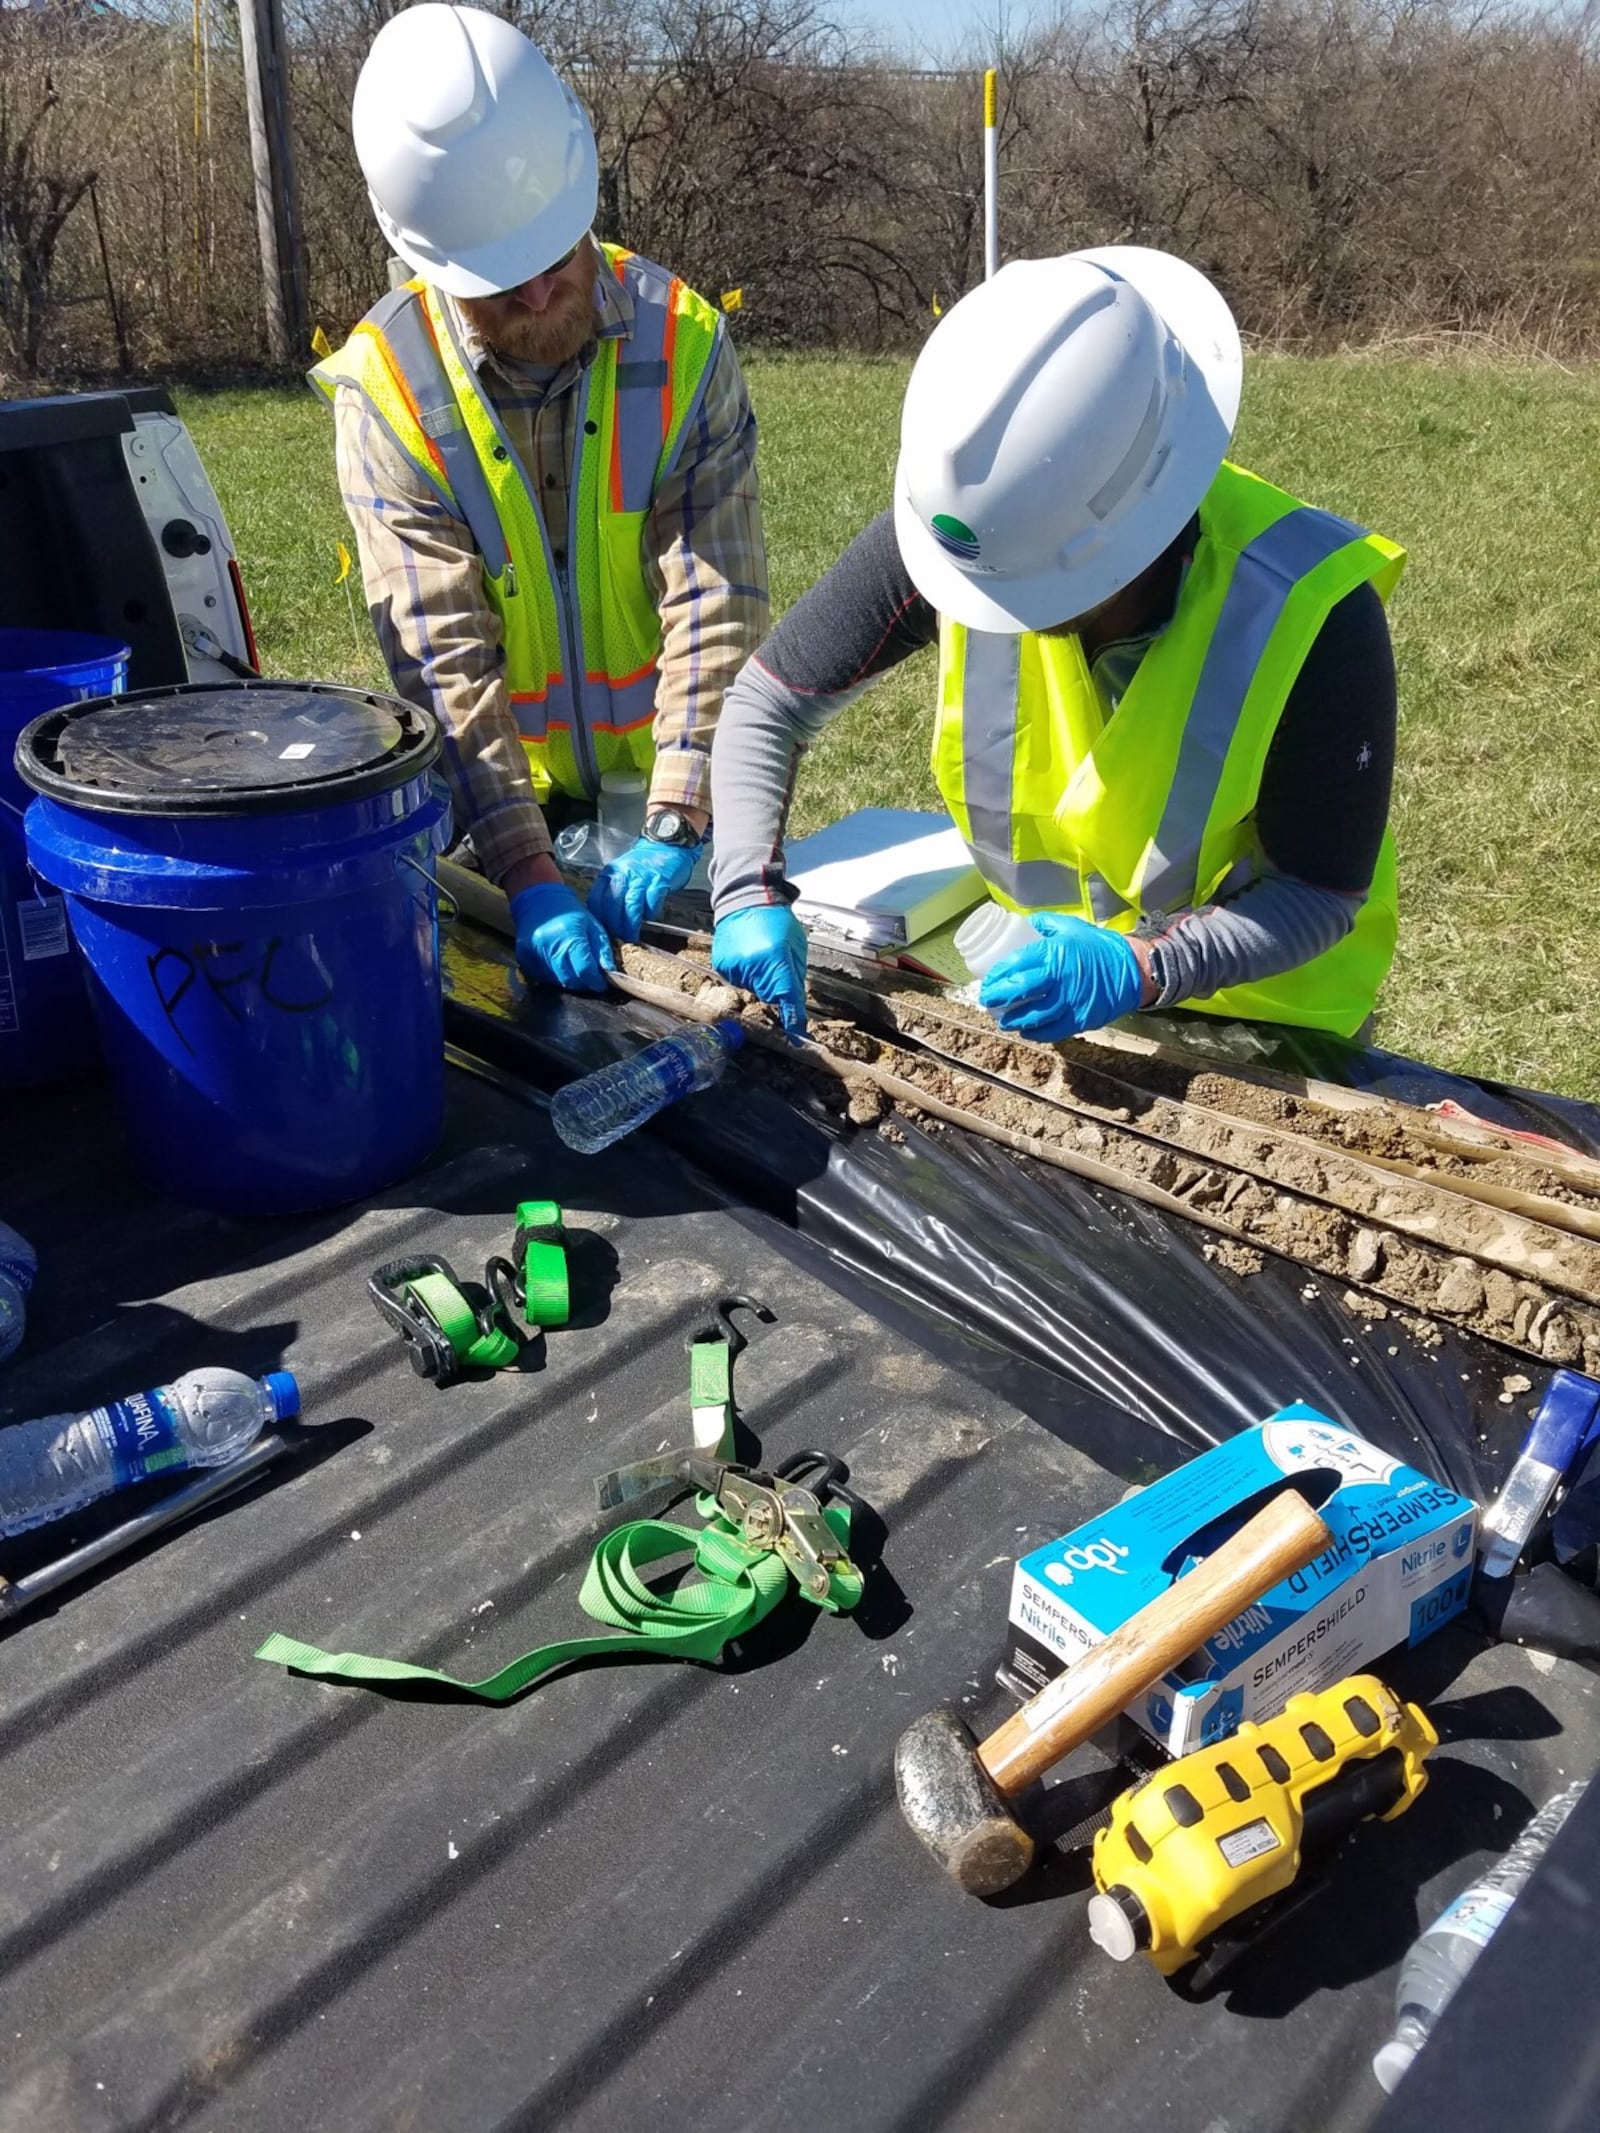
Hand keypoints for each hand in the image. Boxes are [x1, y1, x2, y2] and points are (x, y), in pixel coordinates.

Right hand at [509, 882, 615, 994]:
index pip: (584, 970)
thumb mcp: (592, 925)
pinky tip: (558, 963)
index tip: (601, 983)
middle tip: (588, 976)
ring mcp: (535, 953)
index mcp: (570, 936)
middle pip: (570, 980)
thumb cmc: (570, 912)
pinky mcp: (524, 958)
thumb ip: (602, 950)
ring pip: (556, 981)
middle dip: (583, 982)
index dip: (595, 981)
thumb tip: (610, 972)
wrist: (538, 900)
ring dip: (568, 979)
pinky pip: (542, 977)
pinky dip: (554, 975)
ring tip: (573, 966)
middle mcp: (550, 947)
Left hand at [586, 836, 698, 942]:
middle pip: (613, 905)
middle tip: (618, 938)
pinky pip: (652, 902)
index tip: (603, 931)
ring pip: (631, 906)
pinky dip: (650, 913)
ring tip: (631, 936)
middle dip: (615, 926)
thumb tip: (607, 919)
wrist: (666, 844)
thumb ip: (614, 892)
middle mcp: (623, 875)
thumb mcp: (622, 873)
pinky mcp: (659, 881)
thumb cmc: (644, 863)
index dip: (599, 919)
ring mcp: (641, 877)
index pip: (597, 900)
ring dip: (630, 925)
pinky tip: (649, 916)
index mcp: (610, 874)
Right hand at [712, 904, 808, 1036]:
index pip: (786, 997)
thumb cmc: (777, 920)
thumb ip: (795, 977)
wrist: (745, 899)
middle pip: (769, 995)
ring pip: (753, 989)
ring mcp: (735, 967)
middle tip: (775, 962)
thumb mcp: (796, 946)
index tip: (798, 1035)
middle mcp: (753, 966)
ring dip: (759, 979)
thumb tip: (795, 1004)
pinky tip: (746, 954)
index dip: (793, 1017)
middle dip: (775, 987)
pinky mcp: (722, 966)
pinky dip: (745, 973)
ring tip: (759, 953)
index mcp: (776, 959)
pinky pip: (739, 981)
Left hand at [978, 911, 1142, 1039]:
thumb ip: (1047, 924)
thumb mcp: (1072, 927)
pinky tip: (1026, 1030)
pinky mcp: (1079, 1019)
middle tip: (987, 1000)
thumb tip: (1026, 924)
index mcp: (1054, 952)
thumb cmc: (1101, 947)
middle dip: (997, 997)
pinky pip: (1052, 1030)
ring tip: (1003, 1020)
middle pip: (1019, 991)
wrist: (1133, 969)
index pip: (1016, 964)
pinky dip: (1035, 1032)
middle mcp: (1059, 978)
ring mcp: (1069, 1001)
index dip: (998, 974)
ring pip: (1032, 1016)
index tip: (989, 979)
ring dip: (1013, 1020)